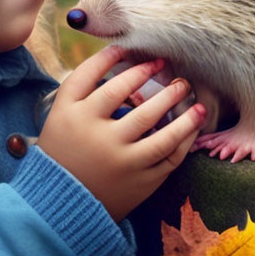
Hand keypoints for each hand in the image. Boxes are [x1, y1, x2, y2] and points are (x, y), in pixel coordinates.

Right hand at [37, 44, 205, 221]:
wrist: (61, 203)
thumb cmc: (63, 148)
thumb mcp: (61, 113)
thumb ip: (82, 84)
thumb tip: (117, 53)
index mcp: (74, 115)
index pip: (99, 78)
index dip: (120, 61)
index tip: (136, 53)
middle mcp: (97, 136)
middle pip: (133, 100)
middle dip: (157, 81)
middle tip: (173, 72)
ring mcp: (121, 160)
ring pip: (160, 132)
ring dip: (182, 111)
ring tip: (194, 97)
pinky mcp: (140, 181)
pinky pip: (170, 157)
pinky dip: (185, 139)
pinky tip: (193, 126)